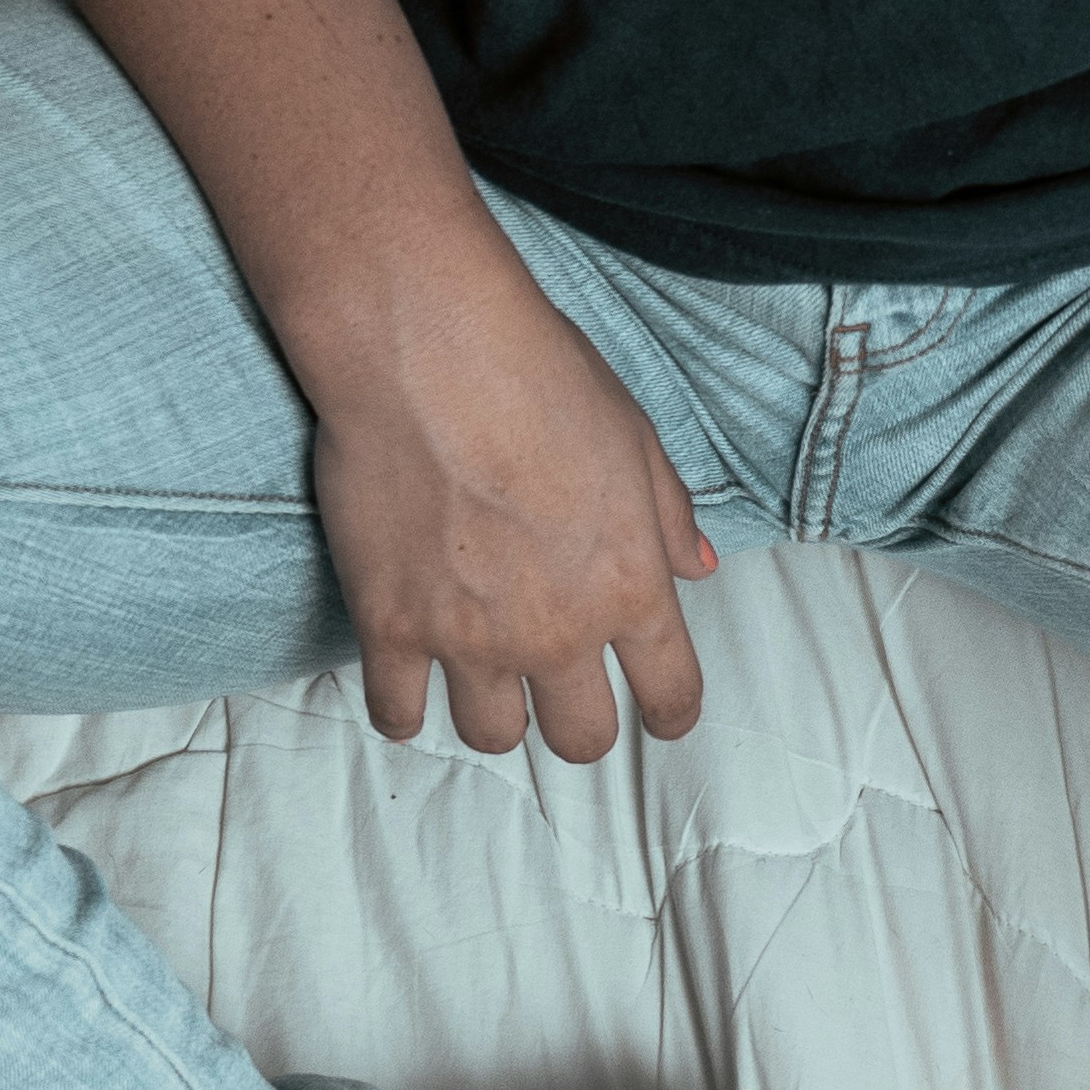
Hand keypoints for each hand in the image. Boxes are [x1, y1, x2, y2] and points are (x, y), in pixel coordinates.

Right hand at [304, 223, 714, 759]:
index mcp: (629, 588)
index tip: (661, 719)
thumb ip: (668, 517)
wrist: (430, 352)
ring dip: (495, 716)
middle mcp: (557, 631)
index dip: (670, 714)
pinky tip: (406, 688)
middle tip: (563, 699)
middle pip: (581, 737)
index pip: (670, 693)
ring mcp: (470, 639)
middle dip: (579, 726)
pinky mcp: (390, 626)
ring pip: (492, 737)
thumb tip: (699, 566)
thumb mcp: (634, 439)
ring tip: (482, 681)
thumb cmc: (540, 377)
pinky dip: (402, 709)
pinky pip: (396, 713)